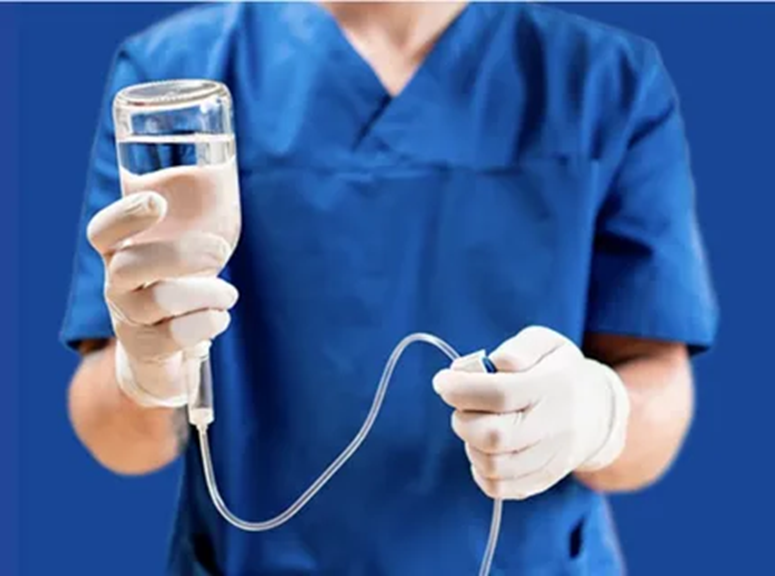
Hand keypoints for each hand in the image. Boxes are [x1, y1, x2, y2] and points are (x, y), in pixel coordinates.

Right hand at [87, 191, 237, 407]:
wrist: (162, 355)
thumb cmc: (177, 289)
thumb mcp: (179, 255)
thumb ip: (189, 222)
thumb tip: (225, 175)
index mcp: (119, 254)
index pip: (103, 232)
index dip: (125, 216)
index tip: (157, 202)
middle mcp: (115, 285)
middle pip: (133, 265)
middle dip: (184, 255)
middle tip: (221, 252)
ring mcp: (127, 319)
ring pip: (163, 299)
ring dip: (209, 292)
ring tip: (228, 294)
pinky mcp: (146, 349)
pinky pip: (179, 333)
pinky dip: (210, 321)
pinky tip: (218, 317)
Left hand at [433, 326, 629, 499]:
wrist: (598, 411)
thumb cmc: (559, 371)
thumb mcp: (546, 343)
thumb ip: (518, 348)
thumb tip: (493, 364)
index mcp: (553, 387)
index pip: (500, 394)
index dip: (461, 389)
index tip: (442, 381)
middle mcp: (554, 427)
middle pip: (494, 436)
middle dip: (463, 418)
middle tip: (462, 405)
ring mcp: (551, 458)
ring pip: (492, 465)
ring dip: (470, 443)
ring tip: (476, 423)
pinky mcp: (543, 480)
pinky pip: (499, 488)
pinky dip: (479, 469)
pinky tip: (483, 447)